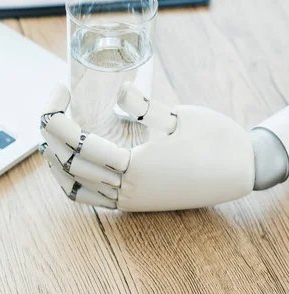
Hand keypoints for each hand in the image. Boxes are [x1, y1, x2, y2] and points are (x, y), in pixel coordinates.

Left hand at [40, 83, 254, 211]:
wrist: (242, 171)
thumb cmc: (215, 141)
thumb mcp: (179, 117)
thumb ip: (143, 107)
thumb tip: (119, 91)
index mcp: (136, 168)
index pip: (79, 145)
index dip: (58, 118)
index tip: (58, 90)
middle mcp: (127, 190)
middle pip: (69, 165)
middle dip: (51, 132)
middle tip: (51, 101)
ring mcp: (129, 200)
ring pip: (74, 186)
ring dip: (55, 158)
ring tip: (52, 130)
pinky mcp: (134, 203)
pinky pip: (89, 198)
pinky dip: (70, 180)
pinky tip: (69, 161)